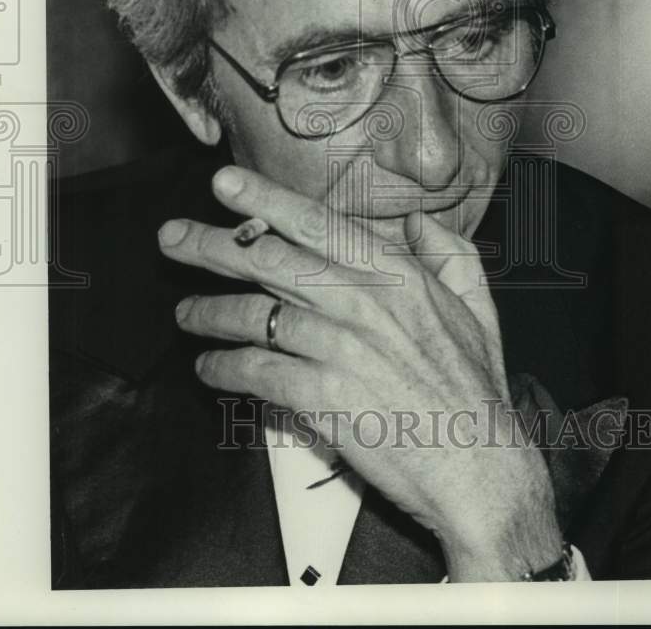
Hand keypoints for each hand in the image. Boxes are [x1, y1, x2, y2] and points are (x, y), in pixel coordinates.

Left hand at [159, 165, 562, 580]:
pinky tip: (208, 368)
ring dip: (209, 312)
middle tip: (171, 236)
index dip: (264, 199)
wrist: (478, 467)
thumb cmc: (473, 387)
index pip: (318, 223)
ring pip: (254, 316)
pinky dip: (224, 369)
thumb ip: (448, 252)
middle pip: (270, 261)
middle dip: (212, 245)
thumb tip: (417, 219)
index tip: (223, 182)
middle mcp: (362, 302)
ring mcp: (339, 350)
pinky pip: (256, 373)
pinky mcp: (321, 399)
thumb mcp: (477, 306)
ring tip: (185, 312)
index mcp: (396, 274)